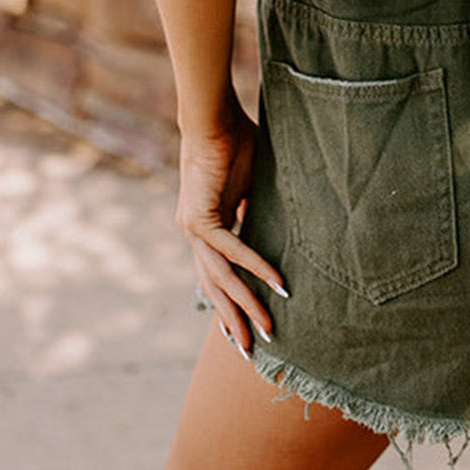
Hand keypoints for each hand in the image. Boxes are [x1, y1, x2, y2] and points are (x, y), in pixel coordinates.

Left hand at [176, 97, 285, 351]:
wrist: (214, 119)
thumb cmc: (234, 142)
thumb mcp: (247, 185)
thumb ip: (251, 208)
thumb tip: (264, 223)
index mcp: (202, 226)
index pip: (214, 275)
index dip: (227, 304)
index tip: (240, 330)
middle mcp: (193, 232)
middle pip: (213, 288)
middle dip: (233, 321)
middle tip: (250, 350)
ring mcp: (193, 228)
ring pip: (220, 279)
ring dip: (245, 305)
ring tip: (268, 328)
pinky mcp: (201, 218)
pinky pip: (232, 251)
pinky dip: (256, 267)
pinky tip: (276, 283)